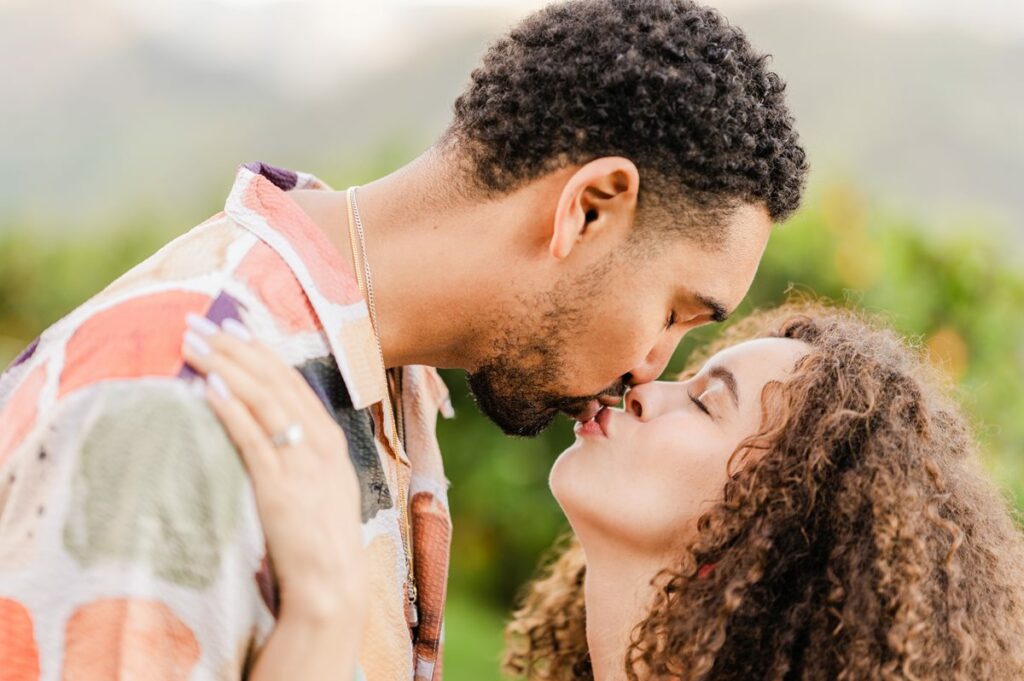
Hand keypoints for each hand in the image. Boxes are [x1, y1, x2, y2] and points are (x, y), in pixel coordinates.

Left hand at [180, 314, 366, 626]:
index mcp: (331, 440)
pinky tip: (208, 388)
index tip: (232, 327)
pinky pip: (251, 437)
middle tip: (201, 322)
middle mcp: (319, 442)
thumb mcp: (325, 487)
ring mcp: (301, 462)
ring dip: (225, 366)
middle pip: (273, 380)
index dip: (260, 351)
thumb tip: (271, 429)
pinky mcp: (279, 484)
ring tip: (193, 344)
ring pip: (261, 399)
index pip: (292, 382)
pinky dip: (230, 409)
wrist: (332, 584)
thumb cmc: (323, 541)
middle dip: (235, 347)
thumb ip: (303, 455)